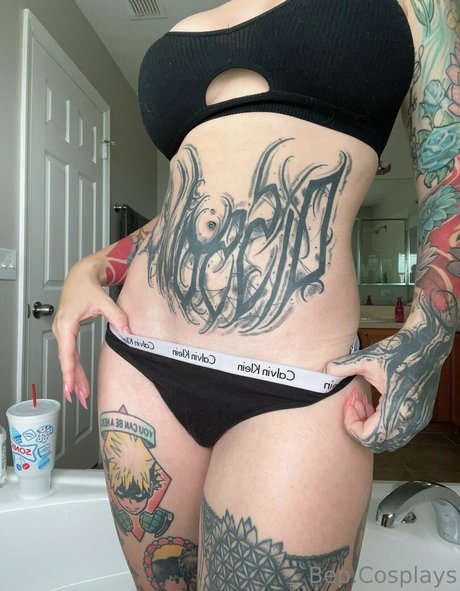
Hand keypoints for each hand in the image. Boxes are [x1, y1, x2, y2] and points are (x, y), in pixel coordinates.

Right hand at [52, 258, 130, 407]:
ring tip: (80, 396)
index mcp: (67, 323)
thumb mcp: (104, 300)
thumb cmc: (88, 285)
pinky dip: (74, 368)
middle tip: (78, 399)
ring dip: (74, 377)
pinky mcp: (68, 333)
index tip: (71, 388)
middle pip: (66, 360)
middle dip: (72, 381)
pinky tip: (78, 381)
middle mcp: (61, 329)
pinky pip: (70, 354)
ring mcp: (63, 331)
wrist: (81, 275)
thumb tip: (128, 333)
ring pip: (68, 359)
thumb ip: (117, 317)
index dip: (69, 372)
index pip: (67, 353)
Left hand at [326, 293, 456, 451]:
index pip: (369, 436)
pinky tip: (376, 405)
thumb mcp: (367, 357)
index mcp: (397, 406)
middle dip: (360, 426)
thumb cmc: (401, 350)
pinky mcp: (421, 417)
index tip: (349, 405)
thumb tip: (326, 370)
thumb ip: (344, 366)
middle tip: (355, 404)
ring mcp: (418, 420)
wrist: (426, 345)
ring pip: (389, 441)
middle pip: (378, 443)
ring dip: (372, 427)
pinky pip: (398, 434)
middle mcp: (411, 418)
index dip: (352, 425)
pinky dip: (383, 426)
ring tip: (365, 404)